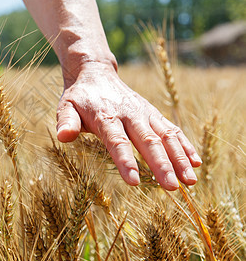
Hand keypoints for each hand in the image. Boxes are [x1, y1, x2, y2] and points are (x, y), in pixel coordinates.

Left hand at [56, 61, 201, 190]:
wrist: (96, 74)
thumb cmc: (79, 97)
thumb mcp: (66, 106)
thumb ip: (66, 121)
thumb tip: (64, 137)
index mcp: (106, 116)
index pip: (116, 141)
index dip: (125, 161)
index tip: (134, 182)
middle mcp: (129, 114)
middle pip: (147, 141)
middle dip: (161, 164)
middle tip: (172, 187)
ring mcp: (144, 113)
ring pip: (165, 136)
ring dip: (179, 158)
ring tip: (190, 181)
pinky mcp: (153, 113)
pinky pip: (171, 129)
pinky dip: (184, 145)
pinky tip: (195, 162)